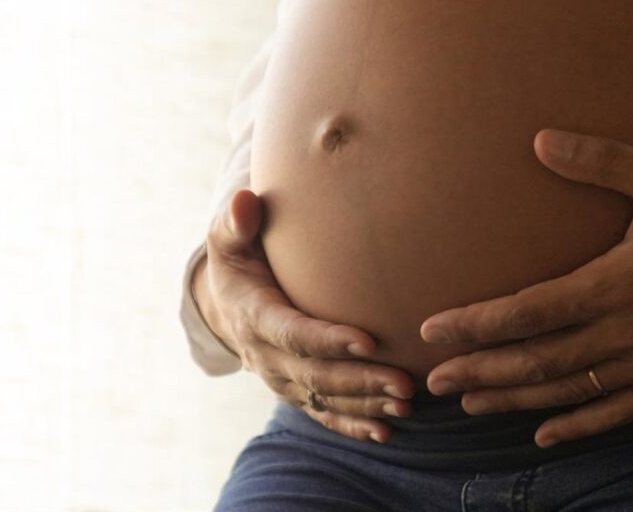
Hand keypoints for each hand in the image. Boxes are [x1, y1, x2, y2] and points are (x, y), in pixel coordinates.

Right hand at [200, 188, 415, 442]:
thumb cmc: (240, 256)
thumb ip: (236, 221)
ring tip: (406, 402)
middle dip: (360, 380)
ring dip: (365, 404)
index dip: (328, 340)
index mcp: (253, 316)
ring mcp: (281, 378)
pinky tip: (387, 431)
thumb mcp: (229, 237)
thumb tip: (247, 201)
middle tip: (404, 382)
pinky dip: (353, 425)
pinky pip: (324, 413)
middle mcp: (266, 355)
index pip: (293, 333)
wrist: (226, 300)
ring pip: (325, 398)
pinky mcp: (295, 390)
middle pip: (316, 375)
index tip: (369, 340)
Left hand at [418, 129, 632, 448]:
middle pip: (538, 362)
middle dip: (481, 372)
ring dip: (516, 401)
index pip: (529, 312)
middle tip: (434, 383)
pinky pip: (619, 411)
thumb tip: (539, 140)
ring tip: (472, 406)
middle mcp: (627, 333)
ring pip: (570, 392)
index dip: (477, 325)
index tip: (433, 332)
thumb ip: (601, 160)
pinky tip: (548, 435)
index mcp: (616, 284)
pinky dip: (579, 426)